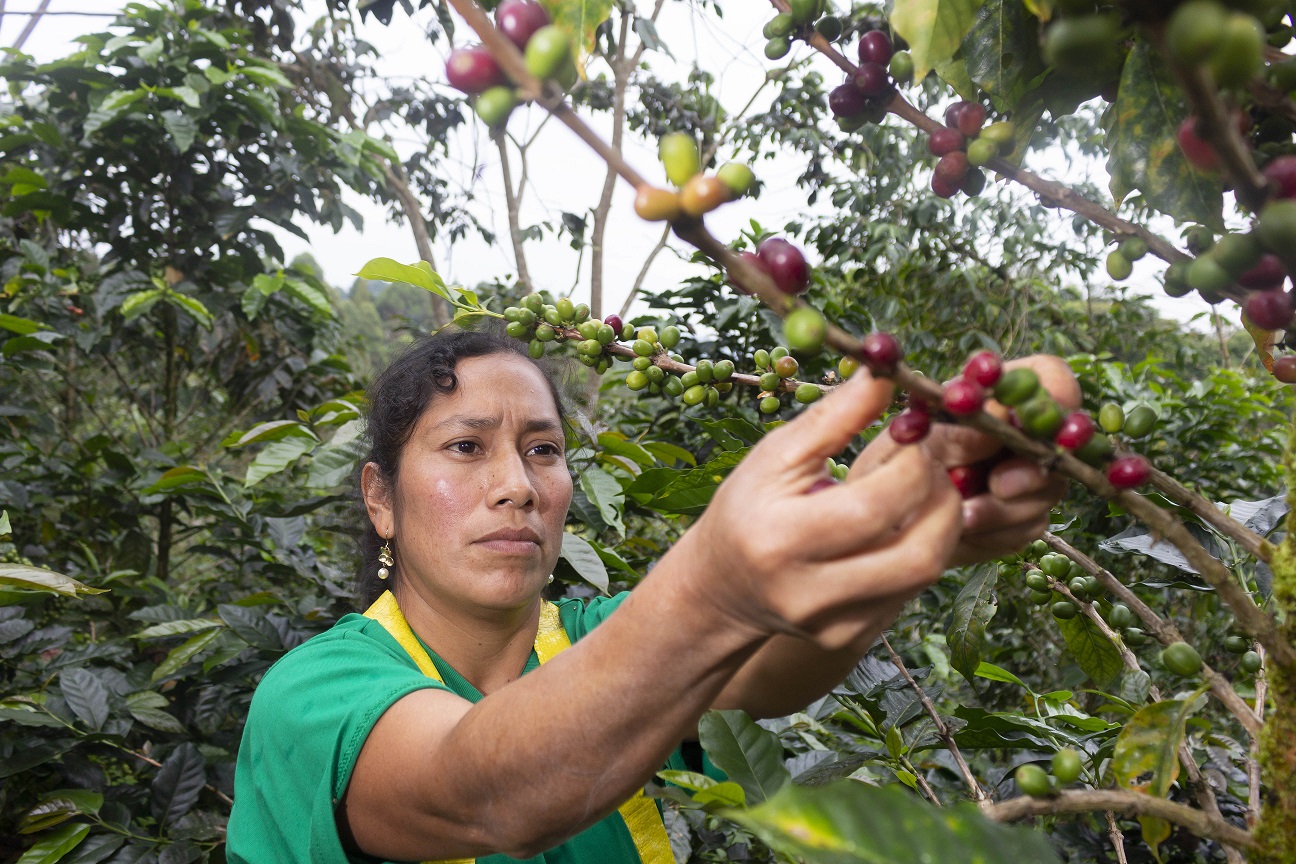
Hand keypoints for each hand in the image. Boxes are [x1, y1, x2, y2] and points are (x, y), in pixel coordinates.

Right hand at [676, 369, 961, 650]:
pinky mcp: (856, 635)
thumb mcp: (774, 456)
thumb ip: (834, 417)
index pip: (875, 507)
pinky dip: (922, 546)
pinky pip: (913, 590)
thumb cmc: (746, 510)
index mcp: (781, 539)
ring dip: (942, 521)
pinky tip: (903, 522)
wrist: (722, 589)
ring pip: (926, 573)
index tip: (914, 430)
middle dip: (941, 495)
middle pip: (918, 553)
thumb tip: (887, 374)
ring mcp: (837, 623)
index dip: (912, 463)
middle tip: (930, 461)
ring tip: (921, 488)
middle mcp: (811, 592)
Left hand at [854, 354, 1079, 566]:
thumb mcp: (914, 445)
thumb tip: (1002, 418)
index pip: (1049, 376)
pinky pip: (1031, 525)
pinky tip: (964, 530)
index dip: (1056, 395)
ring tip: (961, 514)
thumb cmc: (889, 470)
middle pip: (1059, 442)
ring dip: (1004, 508)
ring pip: (1049, 489)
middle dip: (1028, 470)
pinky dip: (996, 532)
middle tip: (996, 486)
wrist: (879, 528)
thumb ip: (959, 432)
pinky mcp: (1024, 516)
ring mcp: (1026, 475)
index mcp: (991, 398)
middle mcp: (1016, 432)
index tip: (1035, 425)